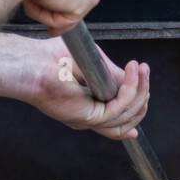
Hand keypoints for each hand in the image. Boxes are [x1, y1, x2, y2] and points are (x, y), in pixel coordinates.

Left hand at [24, 36, 150, 140]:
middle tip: (144, 70)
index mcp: (86, 108)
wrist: (33, 63)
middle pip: (127, 119)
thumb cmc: (51, 59)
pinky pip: (120, 107)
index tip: (146, 92)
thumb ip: (111, 74)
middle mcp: (88, 118)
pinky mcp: (89, 116)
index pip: (117, 120)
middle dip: (142, 95)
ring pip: (127, 115)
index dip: (135, 111)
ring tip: (140, 68)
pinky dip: (131, 89)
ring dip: (140, 90)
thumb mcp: (92, 64)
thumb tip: (131, 78)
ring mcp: (89, 120)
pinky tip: (132, 73)